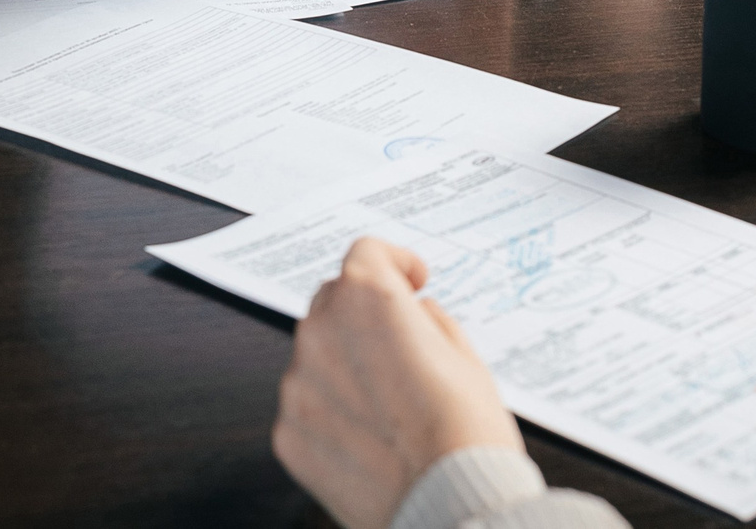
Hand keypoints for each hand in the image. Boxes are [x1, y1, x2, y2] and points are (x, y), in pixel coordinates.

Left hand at [274, 238, 524, 528]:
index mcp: (368, 300)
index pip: (366, 253)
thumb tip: (415, 315)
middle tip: (401, 342)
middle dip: (364, 313)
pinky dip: (331, 412)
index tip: (410, 279)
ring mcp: (298, 384)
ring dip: (346, 363)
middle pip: (333, 300)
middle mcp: (322, 332)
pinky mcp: (288, 432)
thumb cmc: (466, 435)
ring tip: (391, 403)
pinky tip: (371, 436)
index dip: (395, 262)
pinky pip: (308, 406)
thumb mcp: (467, 358)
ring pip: (317, 355)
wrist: (450, 507)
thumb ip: (430, 322)